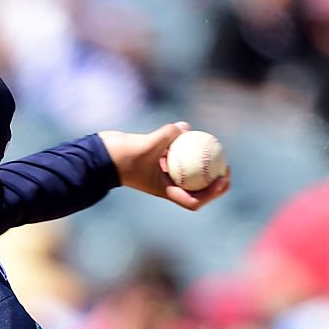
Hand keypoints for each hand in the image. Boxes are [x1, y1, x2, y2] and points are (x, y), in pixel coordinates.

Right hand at [98, 123, 230, 210]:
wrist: (101, 156)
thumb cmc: (123, 157)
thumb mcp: (146, 146)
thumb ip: (167, 136)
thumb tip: (186, 127)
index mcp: (165, 190)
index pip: (193, 200)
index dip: (211, 194)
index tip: (222, 181)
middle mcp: (166, 184)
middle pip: (196, 190)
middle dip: (214, 183)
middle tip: (227, 169)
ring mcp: (162, 173)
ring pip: (188, 172)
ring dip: (203, 166)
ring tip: (216, 152)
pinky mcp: (157, 160)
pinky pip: (177, 155)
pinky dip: (185, 147)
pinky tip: (193, 132)